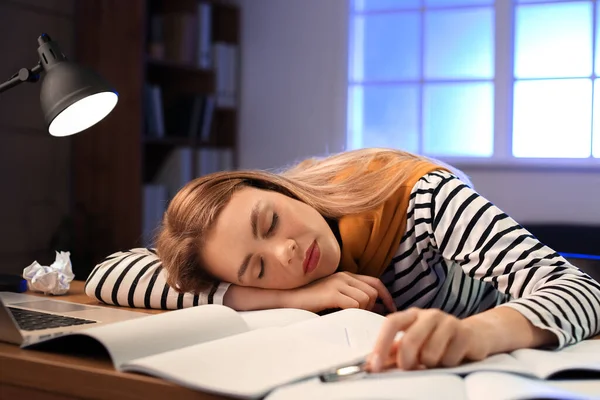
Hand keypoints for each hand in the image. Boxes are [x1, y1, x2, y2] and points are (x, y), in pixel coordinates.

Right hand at [286, 272, 396, 313]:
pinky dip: (352, 313)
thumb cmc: (310, 301)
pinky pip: (354, 304)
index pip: (375, 282)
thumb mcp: (334, 296)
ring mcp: (338, 283)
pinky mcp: (331, 293)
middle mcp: (344, 276)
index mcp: (346, 275)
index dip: (386, 297)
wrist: (288, 299)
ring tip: (347, 315)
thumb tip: (374, 309)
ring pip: (366, 299)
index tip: (391, 309)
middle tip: (359, 316)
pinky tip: (341, 316)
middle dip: (371, 307)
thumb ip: (352, 297)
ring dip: (360, 311)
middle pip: (373, 292)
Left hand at [366, 308, 490, 371]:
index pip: (392, 323)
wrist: (475, 335)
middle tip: (409, 368)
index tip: (374, 366)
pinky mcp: (465, 334)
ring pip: (430, 353)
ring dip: (429, 364)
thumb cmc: (438, 340)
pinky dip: (447, 365)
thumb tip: (369, 365)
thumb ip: (393, 352)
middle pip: (410, 340)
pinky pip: (449, 359)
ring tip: (435, 360)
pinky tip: (451, 357)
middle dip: (406, 361)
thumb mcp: (414, 343)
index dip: (381, 344)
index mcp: (412, 315)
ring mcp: (448, 322)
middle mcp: (429, 315)